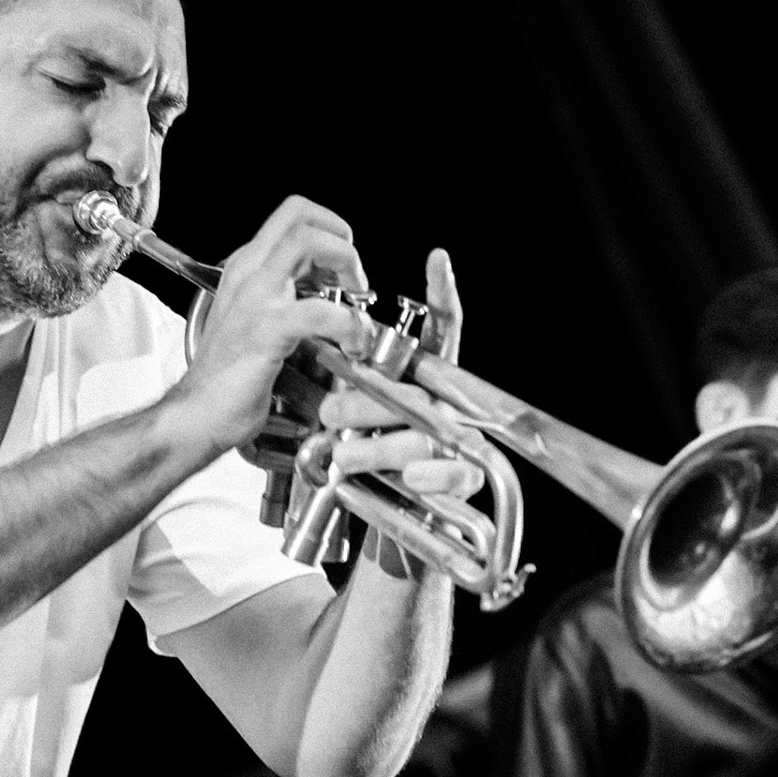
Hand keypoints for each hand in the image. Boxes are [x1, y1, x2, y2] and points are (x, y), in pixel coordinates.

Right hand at [164, 196, 373, 454]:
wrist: (197, 414)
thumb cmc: (226, 378)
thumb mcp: (255, 321)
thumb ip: (284, 297)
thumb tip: (327, 289)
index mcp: (247, 268)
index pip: (293, 215)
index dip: (330, 229)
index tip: (343, 268)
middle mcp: (249, 273)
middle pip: (301, 214)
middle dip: (342, 241)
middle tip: (354, 283)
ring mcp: (256, 298)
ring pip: (309, 241)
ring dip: (348, 265)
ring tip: (356, 309)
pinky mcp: (267, 330)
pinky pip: (320, 309)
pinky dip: (349, 324)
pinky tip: (352, 345)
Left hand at [317, 248, 481, 500]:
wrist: (387, 517)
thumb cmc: (365, 458)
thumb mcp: (347, 420)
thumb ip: (341, 390)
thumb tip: (314, 377)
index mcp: (422, 377)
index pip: (440, 328)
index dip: (442, 296)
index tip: (437, 259)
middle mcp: (445, 402)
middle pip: (418, 389)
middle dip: (371, 399)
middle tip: (329, 411)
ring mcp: (458, 439)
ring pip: (429, 433)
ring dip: (383, 444)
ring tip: (342, 454)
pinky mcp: (463, 477)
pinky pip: (457, 474)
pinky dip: (434, 474)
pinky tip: (412, 477)